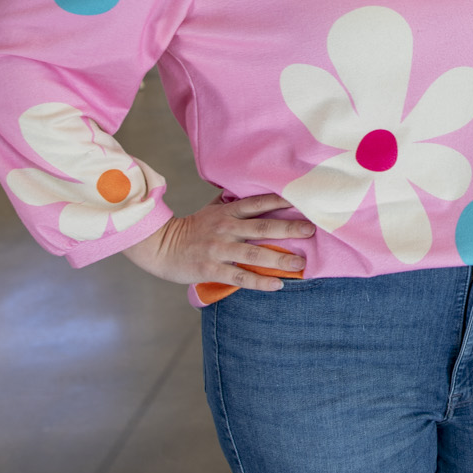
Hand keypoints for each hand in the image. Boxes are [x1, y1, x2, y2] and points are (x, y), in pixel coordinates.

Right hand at [122, 194, 313, 291]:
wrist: (160, 247)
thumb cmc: (192, 228)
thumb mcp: (211, 209)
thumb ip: (232, 201)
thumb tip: (251, 187)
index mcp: (227, 213)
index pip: (258, 203)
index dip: (281, 200)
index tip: (304, 199)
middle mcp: (226, 228)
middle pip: (262, 227)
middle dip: (289, 229)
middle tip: (312, 231)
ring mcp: (219, 250)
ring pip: (254, 254)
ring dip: (279, 259)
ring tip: (300, 265)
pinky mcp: (211, 269)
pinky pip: (240, 277)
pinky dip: (260, 282)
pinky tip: (278, 285)